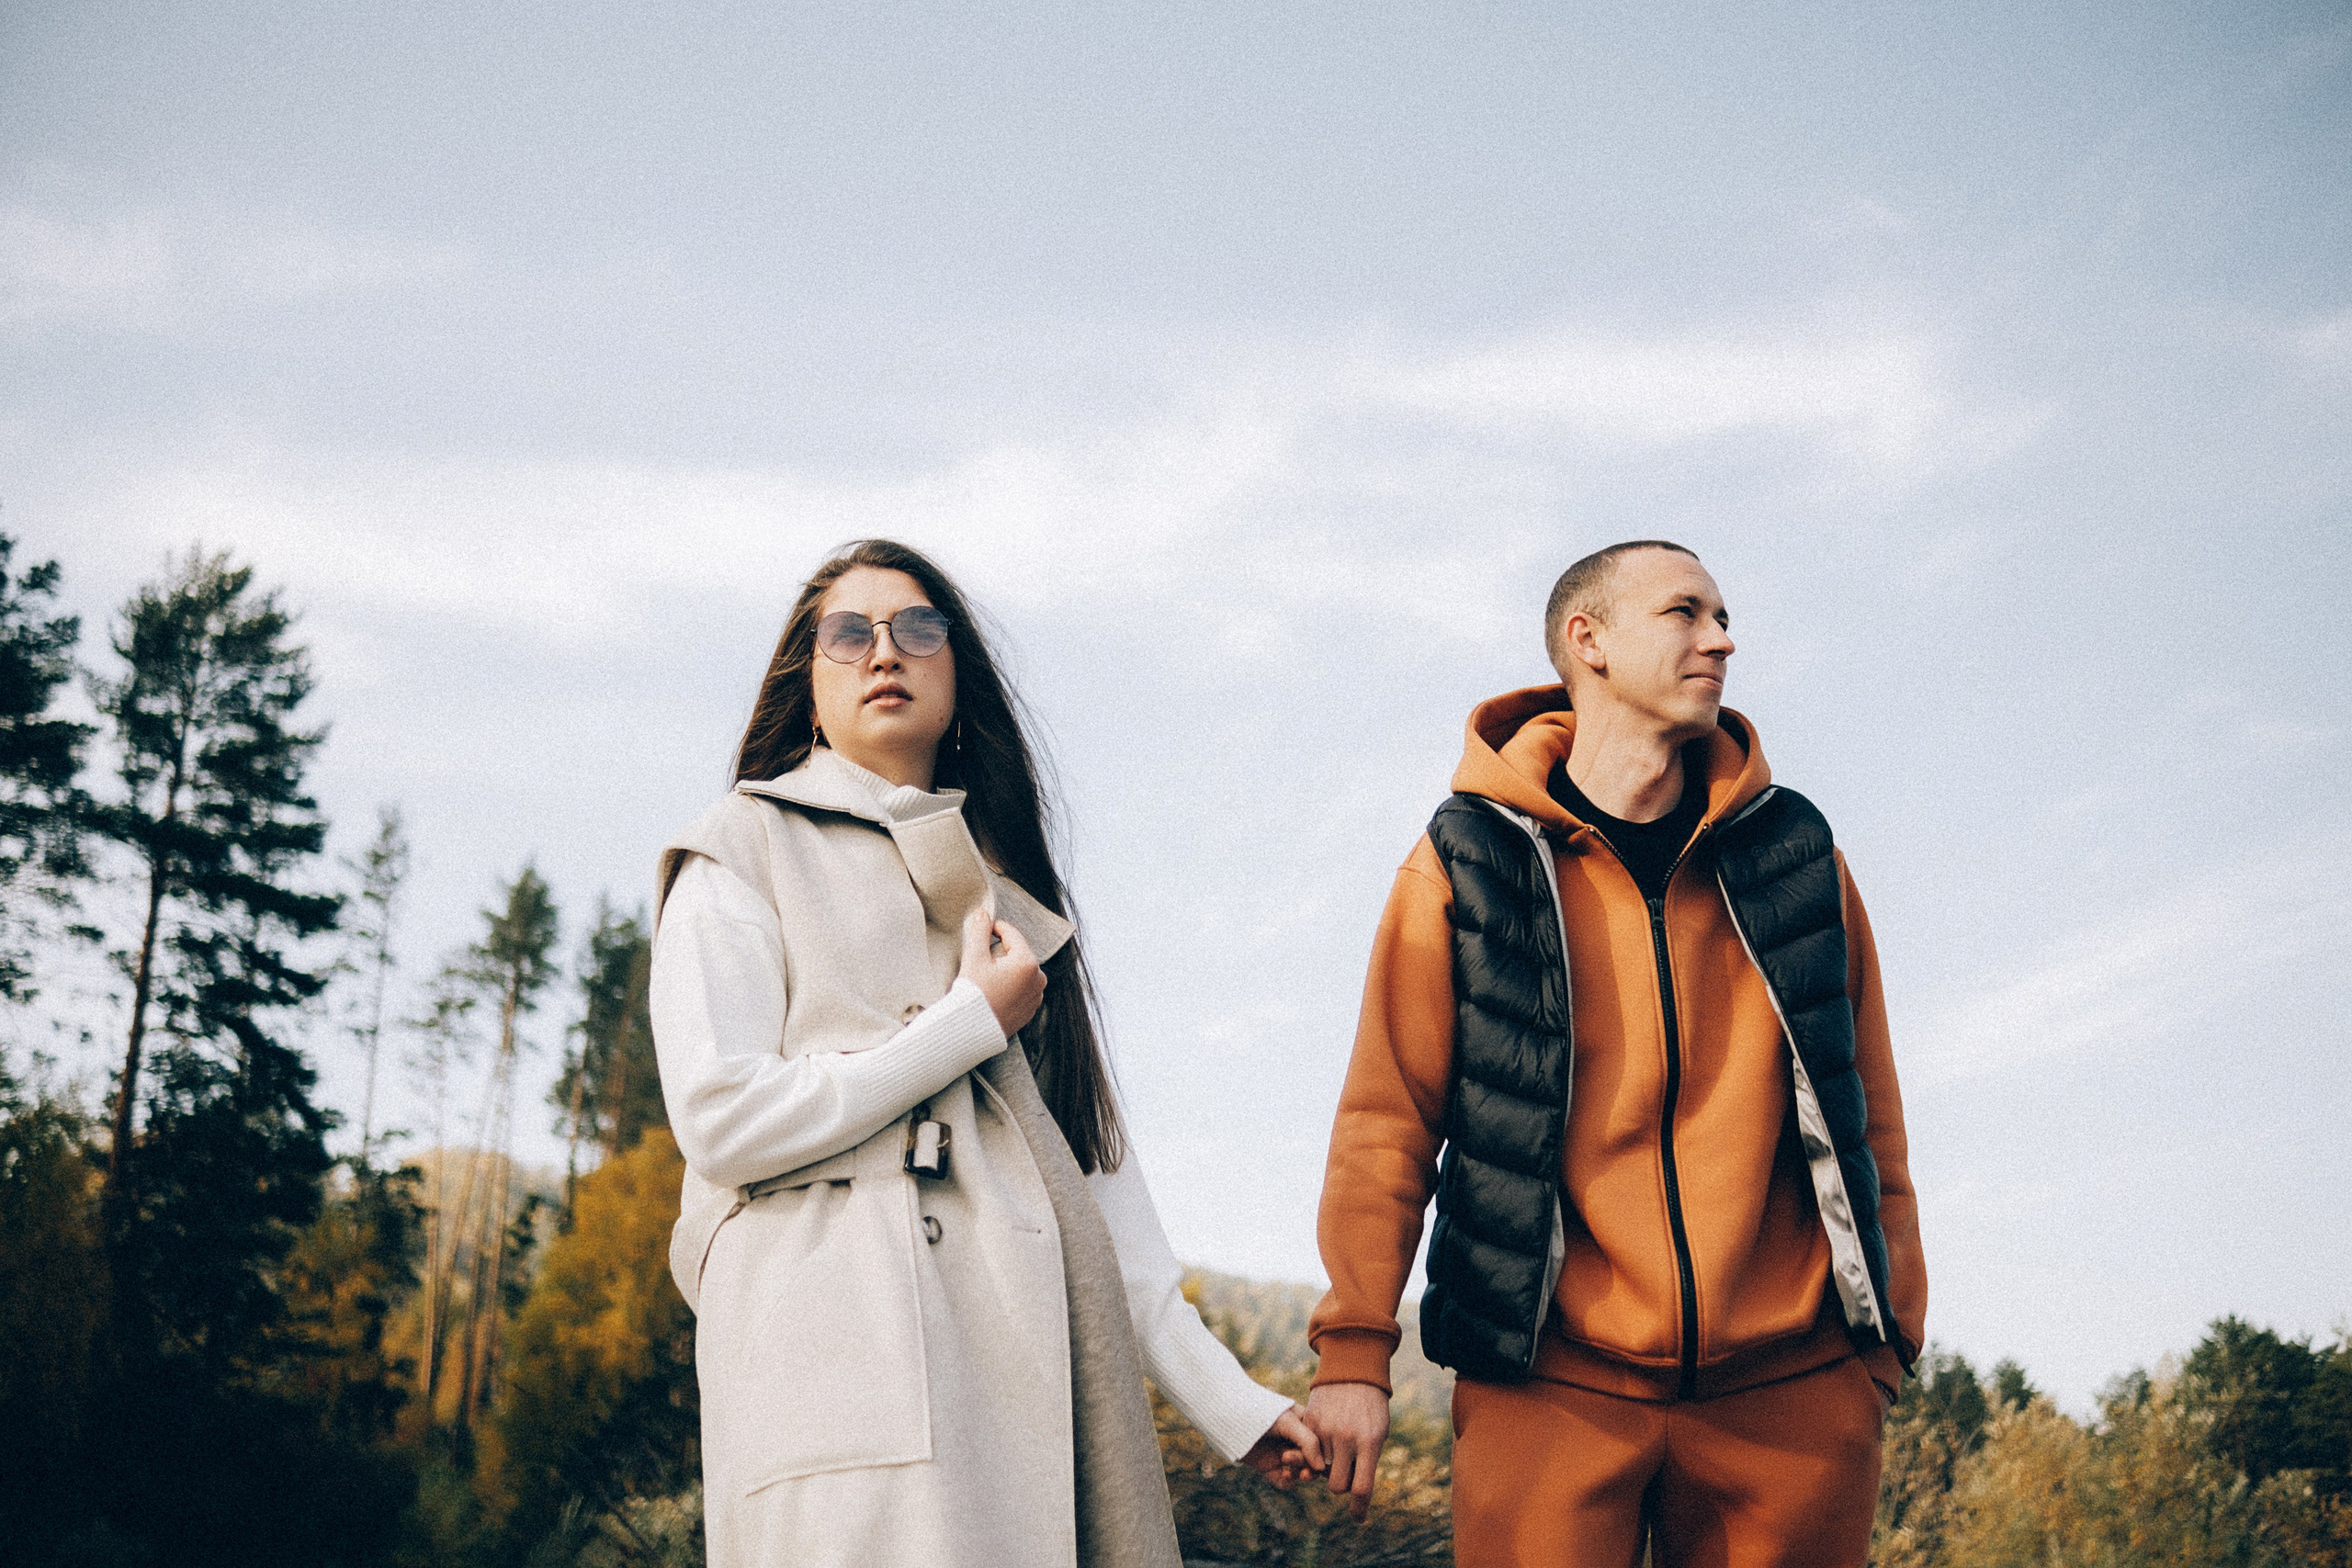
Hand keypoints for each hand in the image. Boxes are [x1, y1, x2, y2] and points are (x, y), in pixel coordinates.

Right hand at [961, 907, 1042, 1035]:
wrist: (971, 1032)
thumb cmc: (973, 995)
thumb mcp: (974, 958)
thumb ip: (980, 931)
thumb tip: (983, 913)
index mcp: (1028, 962)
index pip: (1011, 933)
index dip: (993, 928)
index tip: (980, 929)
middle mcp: (1039, 978)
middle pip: (1016, 951)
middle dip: (999, 951)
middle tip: (980, 961)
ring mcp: (1037, 995)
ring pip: (1019, 969)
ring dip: (1005, 968)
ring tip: (985, 979)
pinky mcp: (1031, 1008)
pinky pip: (1021, 987)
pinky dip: (1009, 984)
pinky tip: (993, 991)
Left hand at [1239, 1404, 1324, 1488]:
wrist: (1231, 1417)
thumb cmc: (1264, 1413)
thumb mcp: (1289, 1422)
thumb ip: (1309, 1442)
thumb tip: (1321, 1467)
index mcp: (1306, 1425)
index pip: (1322, 1444)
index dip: (1322, 1455)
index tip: (1317, 1461)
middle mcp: (1296, 1441)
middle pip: (1312, 1460)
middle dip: (1306, 1463)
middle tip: (1295, 1464)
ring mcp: (1283, 1454)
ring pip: (1301, 1472)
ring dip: (1298, 1473)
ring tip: (1288, 1470)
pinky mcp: (1270, 1467)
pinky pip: (1285, 1482)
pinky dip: (1287, 1482)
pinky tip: (1283, 1476)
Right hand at [1306, 1381, 1389, 1521]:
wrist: (1352, 1370)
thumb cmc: (1372, 1406)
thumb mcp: (1379, 1432)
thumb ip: (1368, 1460)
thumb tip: (1358, 1491)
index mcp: (1369, 1443)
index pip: (1362, 1487)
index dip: (1359, 1508)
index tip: (1358, 1518)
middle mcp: (1346, 1438)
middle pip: (1336, 1485)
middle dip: (1340, 1486)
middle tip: (1346, 1473)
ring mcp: (1325, 1430)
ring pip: (1321, 1469)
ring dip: (1328, 1465)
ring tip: (1339, 1444)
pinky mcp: (1310, 1422)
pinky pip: (1309, 1450)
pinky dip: (1317, 1450)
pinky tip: (1327, 1435)